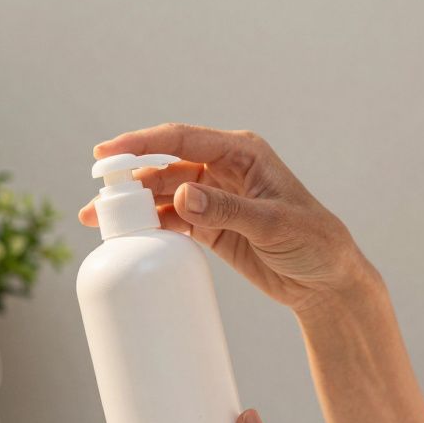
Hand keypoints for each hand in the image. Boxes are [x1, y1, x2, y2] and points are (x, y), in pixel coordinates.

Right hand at [80, 123, 374, 314]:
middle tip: (96, 194)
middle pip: (165, 166)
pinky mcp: (211, 227)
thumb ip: (226, 210)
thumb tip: (182, 194)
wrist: (327, 282)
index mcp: (242, 153)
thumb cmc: (314, 242)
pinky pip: (171, 221)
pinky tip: (127, 235)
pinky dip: (149, 227)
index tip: (107, 154)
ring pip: (163, 195)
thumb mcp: (272, 225)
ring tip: (98, 220)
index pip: (182, 140)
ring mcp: (214, 199)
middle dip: (128, 178)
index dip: (141, 144)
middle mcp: (223, 170)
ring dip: (133, 206)